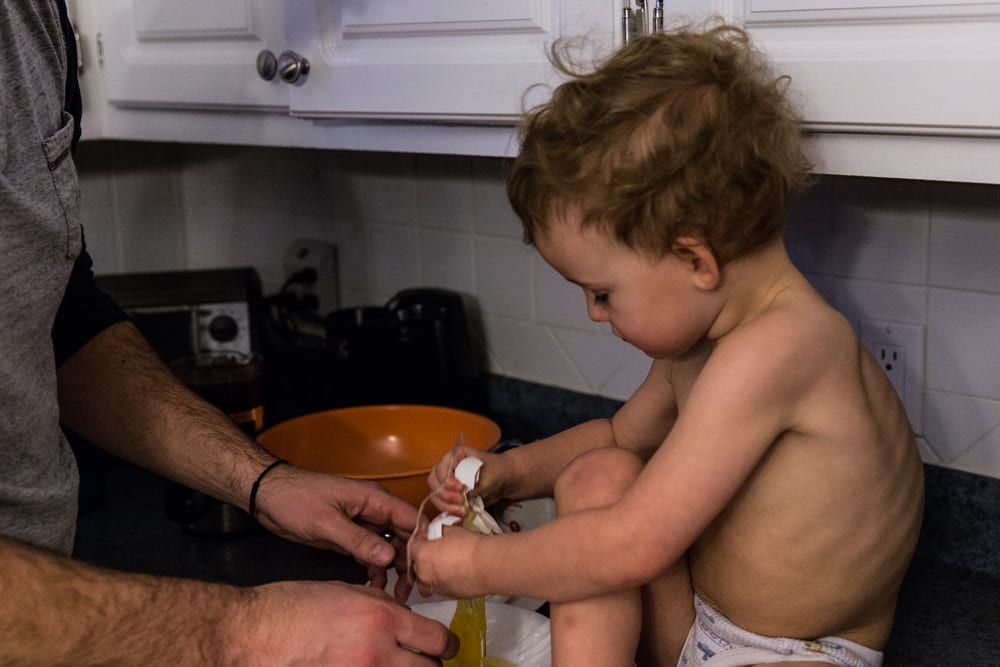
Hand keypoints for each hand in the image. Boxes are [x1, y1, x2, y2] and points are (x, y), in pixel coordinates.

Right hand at [236, 580, 457, 665]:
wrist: (254, 633)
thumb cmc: (294, 606)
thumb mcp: (346, 590)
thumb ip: (381, 605)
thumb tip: (403, 618)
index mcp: (382, 619)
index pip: (437, 640)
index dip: (446, 644)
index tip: (444, 645)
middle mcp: (378, 653)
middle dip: (430, 664)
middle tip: (422, 659)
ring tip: (396, 663)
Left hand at [252, 465, 417, 601]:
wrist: (268, 496)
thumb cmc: (296, 499)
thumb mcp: (327, 522)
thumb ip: (358, 540)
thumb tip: (389, 557)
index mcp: (374, 499)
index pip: (410, 518)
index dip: (421, 542)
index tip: (424, 568)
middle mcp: (374, 510)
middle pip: (404, 535)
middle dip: (410, 561)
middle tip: (410, 589)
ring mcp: (363, 523)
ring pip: (389, 547)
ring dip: (394, 569)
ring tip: (395, 593)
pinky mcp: (350, 536)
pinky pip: (371, 553)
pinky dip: (375, 568)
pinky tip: (374, 585)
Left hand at [409, 523, 482, 599]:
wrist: (488, 566)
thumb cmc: (471, 548)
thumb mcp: (452, 530)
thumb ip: (439, 531)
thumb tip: (439, 531)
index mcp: (421, 556)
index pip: (413, 546)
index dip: (421, 540)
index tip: (428, 537)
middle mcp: (424, 574)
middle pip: (417, 565)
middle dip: (424, 557)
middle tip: (437, 549)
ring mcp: (436, 587)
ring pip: (426, 580)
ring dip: (431, 572)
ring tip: (444, 563)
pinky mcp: (449, 595)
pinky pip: (440, 588)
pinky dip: (443, 581)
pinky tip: (455, 572)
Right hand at [427, 446, 508, 514]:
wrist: (505, 479)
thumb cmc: (498, 471)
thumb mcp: (489, 476)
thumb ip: (475, 485)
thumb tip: (464, 496)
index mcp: (456, 455)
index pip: (441, 468)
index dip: (447, 480)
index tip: (461, 488)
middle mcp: (448, 466)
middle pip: (434, 482)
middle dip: (446, 494)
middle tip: (462, 501)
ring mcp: (447, 481)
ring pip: (436, 495)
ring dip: (447, 505)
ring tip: (463, 511)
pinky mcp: (450, 494)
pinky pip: (443, 504)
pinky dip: (450, 511)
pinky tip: (461, 514)